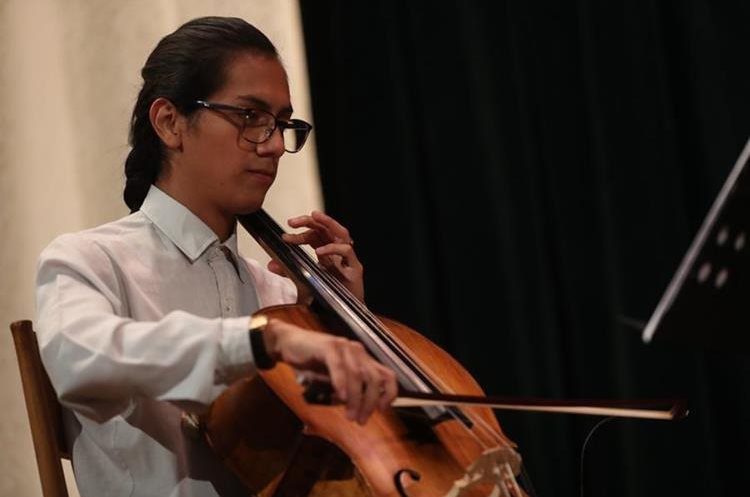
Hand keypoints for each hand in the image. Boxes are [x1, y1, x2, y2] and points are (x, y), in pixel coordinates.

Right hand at [264, 319, 396, 424]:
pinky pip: (338, 366)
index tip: (382, 411)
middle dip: (369, 403)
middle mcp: (358, 352)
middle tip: (360, 420)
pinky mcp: (328, 346)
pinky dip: (341, 382)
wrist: (288, 343)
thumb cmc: (312, 364)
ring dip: (356, 398)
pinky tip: (340, 397)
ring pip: (358, 375)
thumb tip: (357, 408)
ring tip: (350, 416)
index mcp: (363, 359)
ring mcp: (344, 347)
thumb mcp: (333, 380)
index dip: (389, 393)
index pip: (387, 375)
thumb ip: (347, 391)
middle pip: (374, 379)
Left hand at [267, 210, 364, 301]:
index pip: (316, 234)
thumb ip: (289, 273)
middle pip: (327, 229)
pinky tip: (320, 251)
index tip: (284, 233)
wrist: (342, 319)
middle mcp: (339, 255)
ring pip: (342, 233)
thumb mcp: (302, 282)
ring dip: (328, 222)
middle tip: (292, 222)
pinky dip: (333, 248)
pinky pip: (346, 252)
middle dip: (310, 221)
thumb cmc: (326, 300)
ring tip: (314, 217)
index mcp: (327, 254)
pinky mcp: (355, 270)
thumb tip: (271, 264)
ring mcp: (348, 261)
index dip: (301, 230)